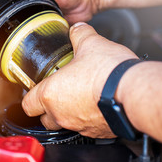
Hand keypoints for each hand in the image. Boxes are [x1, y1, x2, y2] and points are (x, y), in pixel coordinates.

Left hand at [21, 22, 137, 137]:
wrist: (134, 92)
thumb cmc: (109, 73)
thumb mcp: (90, 43)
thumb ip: (79, 34)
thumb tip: (77, 29)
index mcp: (51, 94)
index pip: (28, 103)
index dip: (30, 95)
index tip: (36, 87)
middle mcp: (62, 114)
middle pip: (44, 117)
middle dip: (48, 106)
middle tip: (59, 90)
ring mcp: (80, 126)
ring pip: (65, 123)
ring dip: (68, 111)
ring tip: (80, 94)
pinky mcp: (97, 132)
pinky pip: (86, 127)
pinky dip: (87, 116)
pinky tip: (97, 101)